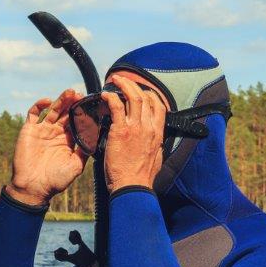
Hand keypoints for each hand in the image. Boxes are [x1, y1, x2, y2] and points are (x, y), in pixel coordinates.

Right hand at [7, 88, 87, 205]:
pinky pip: (33, 113)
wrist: (34, 188)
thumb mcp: (76, 165)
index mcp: (68, 140)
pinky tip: (48, 101)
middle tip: (81, 94)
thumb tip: (97, 136)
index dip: (83, 113)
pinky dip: (39, 105)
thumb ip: (85, 150)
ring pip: (53, 110)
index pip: (77, 121)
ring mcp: (42, 130)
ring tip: (70, 93)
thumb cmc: (56, 180)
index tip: (92, 105)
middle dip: (73, 103)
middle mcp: (56, 133)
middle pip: (66, 112)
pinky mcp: (29, 130)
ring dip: (61, 100)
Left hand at [101, 74, 166, 192]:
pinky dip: (112, 97)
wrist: (132, 186)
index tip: (142, 92)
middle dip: (135, 85)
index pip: (159, 106)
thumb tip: (152, 143)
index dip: (150, 95)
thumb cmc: (140, 177)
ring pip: (133, 97)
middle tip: (125, 81)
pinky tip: (106, 95)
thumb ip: (154, 146)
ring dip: (124, 85)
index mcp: (158, 134)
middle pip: (146, 98)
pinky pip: (117, 106)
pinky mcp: (121, 130)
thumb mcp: (156, 159)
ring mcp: (136, 128)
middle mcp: (149, 127)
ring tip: (115, 80)